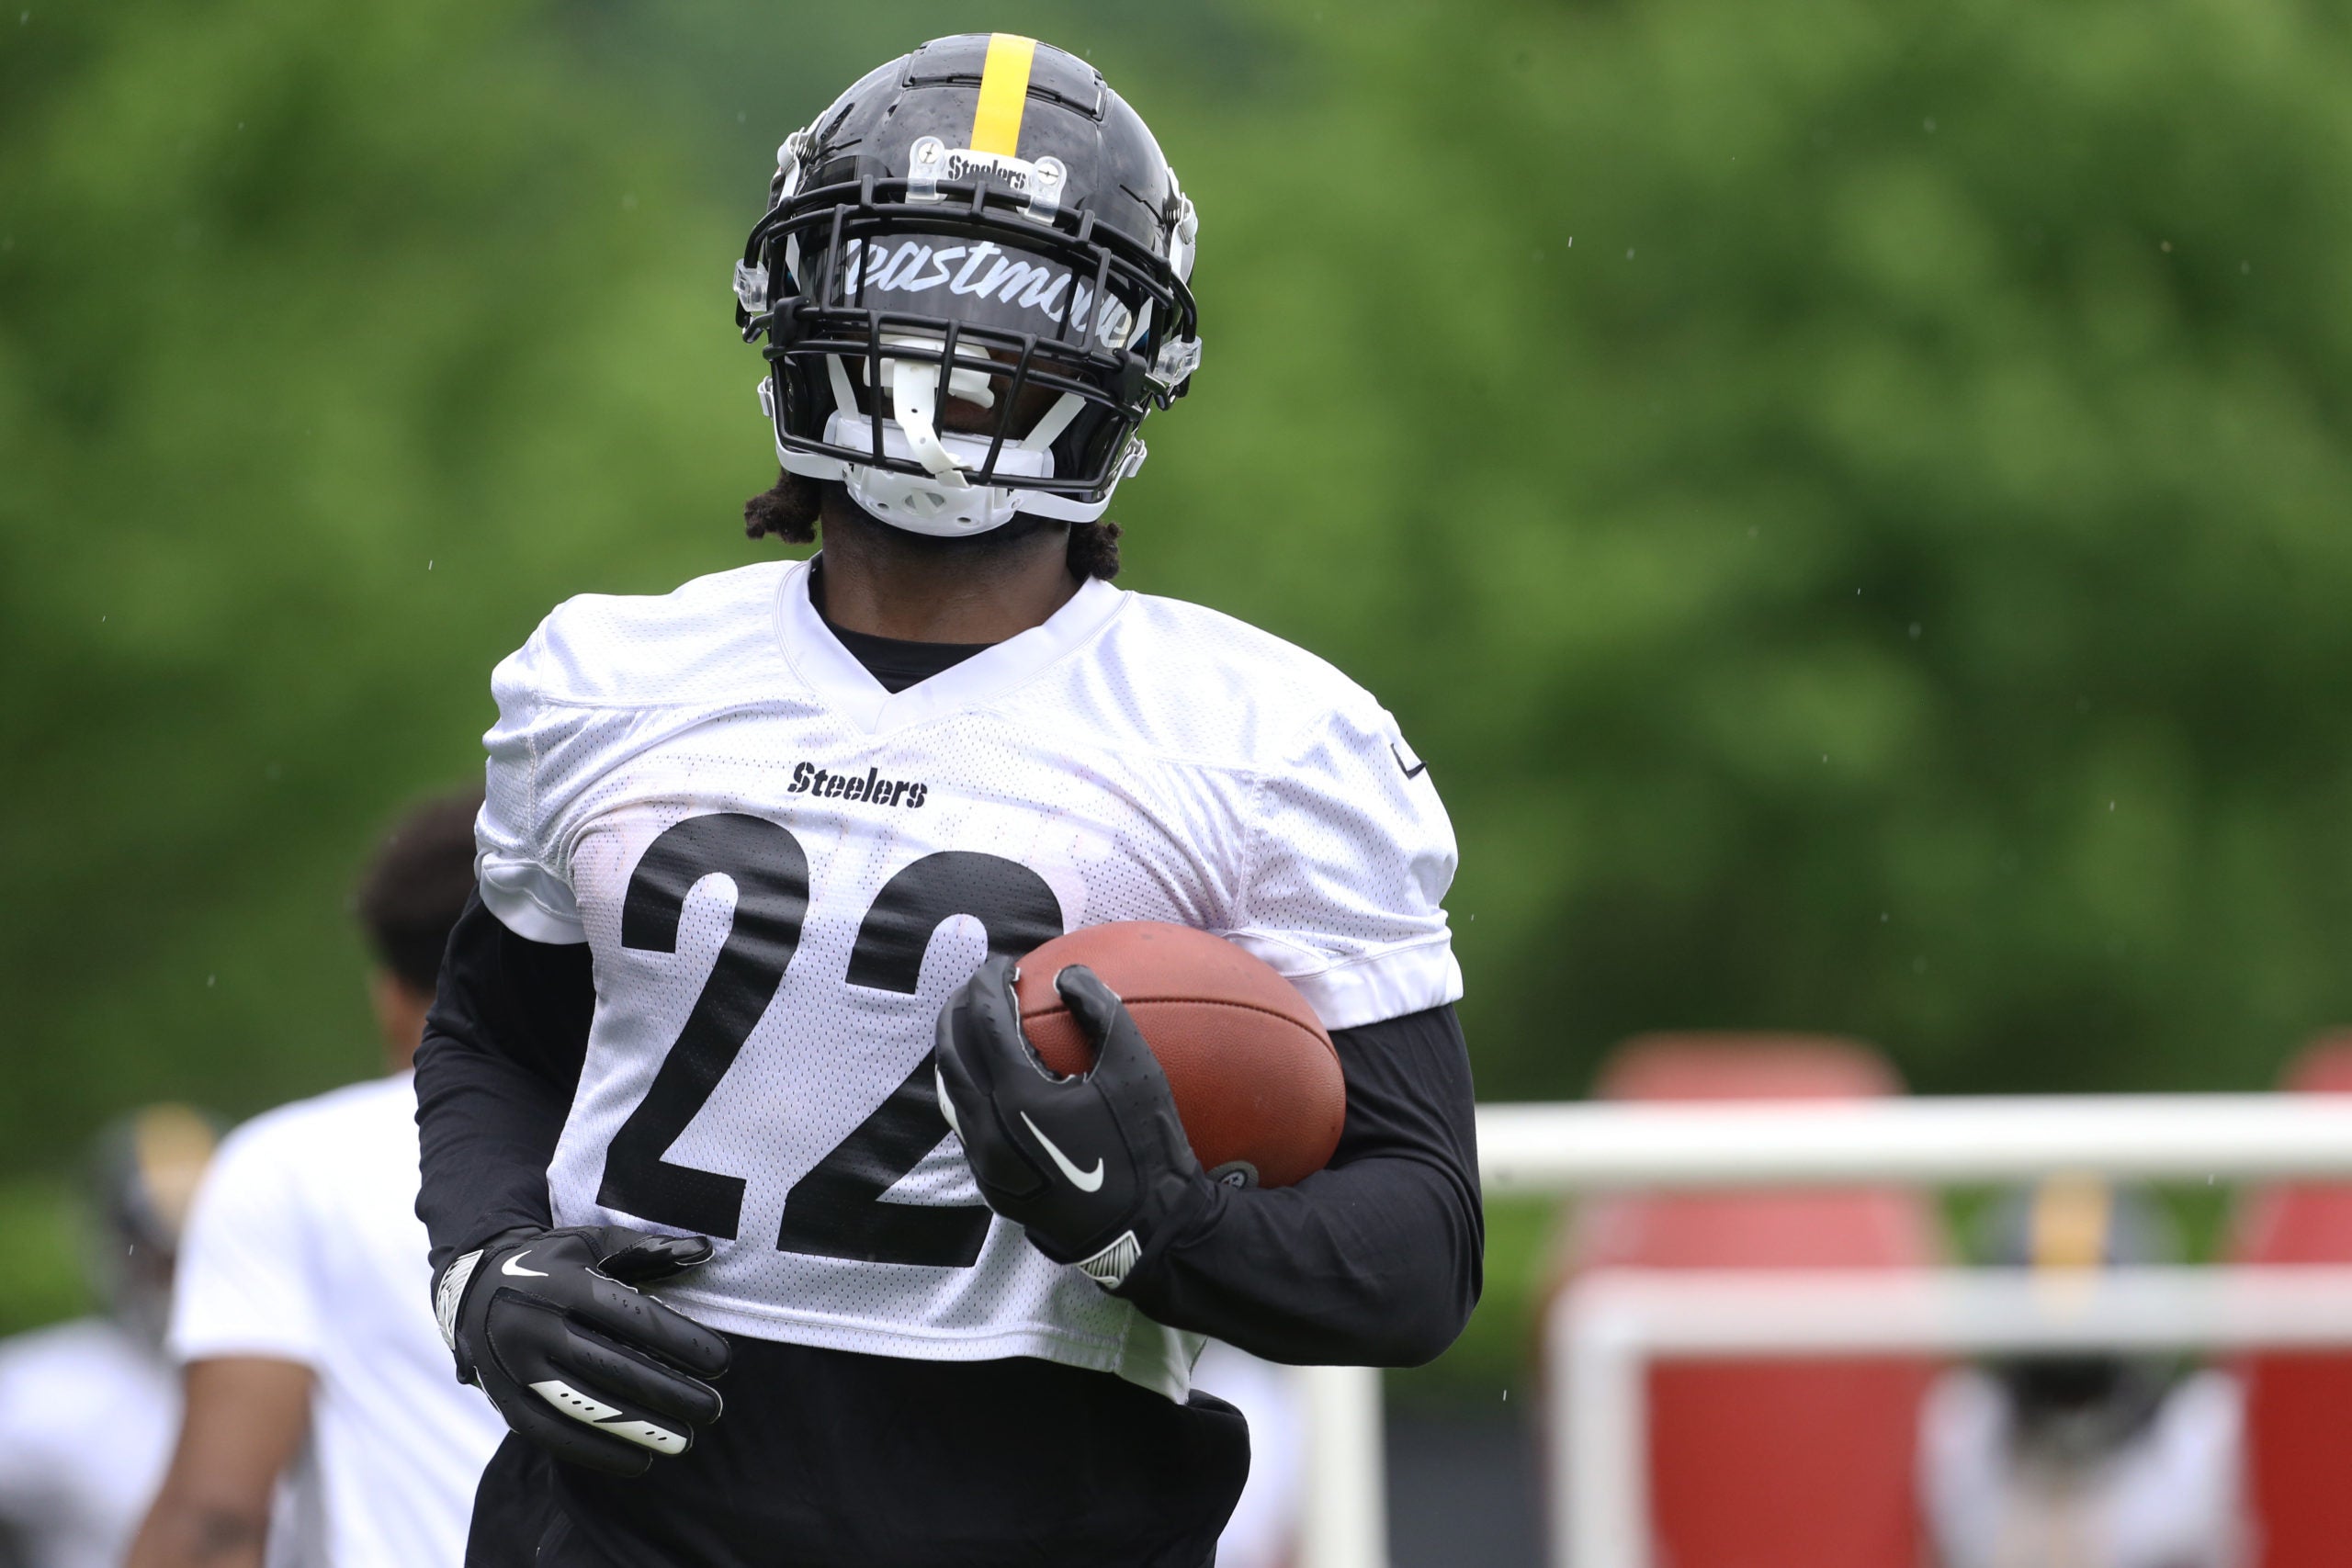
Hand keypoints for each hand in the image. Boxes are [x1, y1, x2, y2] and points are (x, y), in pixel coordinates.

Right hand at [433, 1225, 729, 1475]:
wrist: (474, 1291)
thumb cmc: (556, 1265)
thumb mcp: (594, 1243)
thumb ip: (649, 1251)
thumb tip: (705, 1251)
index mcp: (560, 1281)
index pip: (627, 1314)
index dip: (678, 1339)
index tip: (722, 1361)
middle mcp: (530, 1324)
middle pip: (608, 1365)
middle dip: (667, 1391)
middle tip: (713, 1409)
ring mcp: (512, 1367)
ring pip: (581, 1406)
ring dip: (636, 1428)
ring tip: (684, 1440)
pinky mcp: (503, 1401)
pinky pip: (551, 1435)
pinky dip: (596, 1451)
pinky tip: (638, 1460)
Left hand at [934, 955, 1208, 1288]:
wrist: (1145, 1231)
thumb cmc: (1147, 1149)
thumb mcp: (1137, 1072)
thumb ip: (1100, 1012)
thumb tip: (1069, 974)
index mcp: (1018, 1099)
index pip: (984, 1021)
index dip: (989, 983)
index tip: (1007, 964)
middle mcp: (988, 1130)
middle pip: (951, 1051)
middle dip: (961, 1007)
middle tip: (983, 984)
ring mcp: (984, 1162)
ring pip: (948, 1088)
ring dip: (957, 1046)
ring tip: (978, 1020)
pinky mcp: (989, 1184)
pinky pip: (962, 1121)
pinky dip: (967, 1085)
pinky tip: (990, 1074)